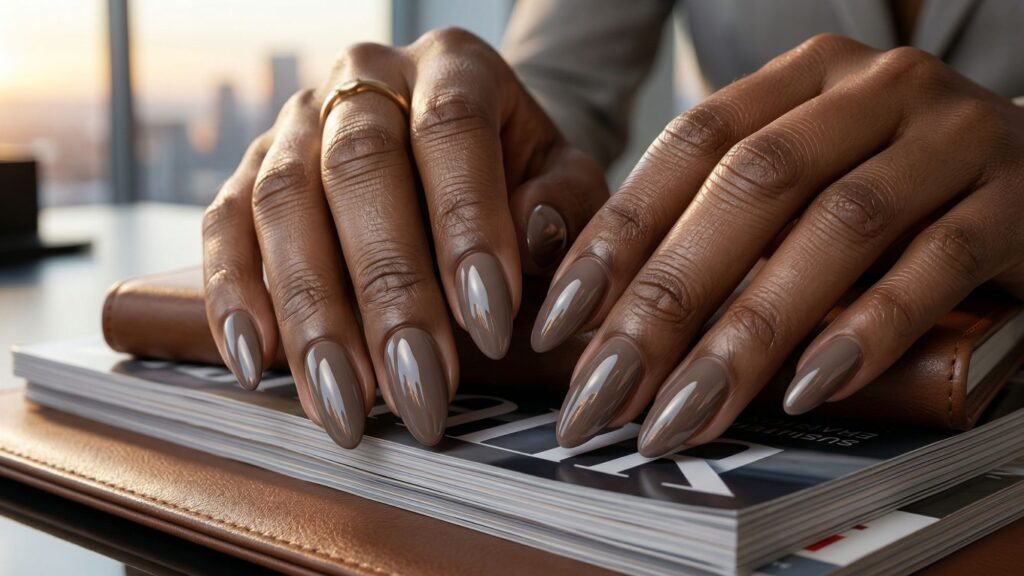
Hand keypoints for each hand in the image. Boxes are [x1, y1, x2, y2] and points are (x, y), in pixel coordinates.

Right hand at [202, 28, 606, 447]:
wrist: (460, 151)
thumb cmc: (518, 178)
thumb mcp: (564, 182)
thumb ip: (564, 206)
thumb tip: (533, 234)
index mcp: (453, 66)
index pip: (451, 130)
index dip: (467, 227)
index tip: (490, 328)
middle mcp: (364, 80)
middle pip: (358, 171)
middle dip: (389, 294)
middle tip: (420, 393)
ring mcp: (295, 123)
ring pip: (283, 204)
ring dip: (313, 315)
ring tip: (348, 406)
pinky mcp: (248, 171)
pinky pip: (224, 228)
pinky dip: (234, 299)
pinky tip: (259, 365)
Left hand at [534, 34, 1023, 455]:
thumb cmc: (895, 192)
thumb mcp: (806, 185)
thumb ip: (726, 230)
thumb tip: (611, 329)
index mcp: (802, 79)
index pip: (690, 145)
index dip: (619, 233)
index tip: (561, 323)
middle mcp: (872, 91)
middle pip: (749, 188)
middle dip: (667, 299)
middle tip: (605, 393)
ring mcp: (950, 137)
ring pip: (835, 229)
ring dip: (749, 332)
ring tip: (685, 411)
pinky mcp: (1017, 200)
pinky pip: (935, 265)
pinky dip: (865, 331)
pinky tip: (807, 390)